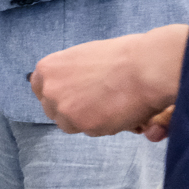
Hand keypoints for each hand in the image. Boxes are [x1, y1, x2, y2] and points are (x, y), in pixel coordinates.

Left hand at [29, 25, 187, 136]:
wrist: (147, 67)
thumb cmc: (124, 56)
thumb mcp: (84, 56)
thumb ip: (69, 73)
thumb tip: (69, 84)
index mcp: (47, 69)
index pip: (40, 89)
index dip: (58, 94)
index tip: (71, 95)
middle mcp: (50, 90)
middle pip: (54, 110)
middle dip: (72, 109)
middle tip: (96, 102)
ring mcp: (65, 110)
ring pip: (71, 124)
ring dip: (87, 119)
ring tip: (112, 103)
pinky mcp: (84, 126)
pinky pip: (92, 131)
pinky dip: (105, 125)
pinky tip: (120, 110)